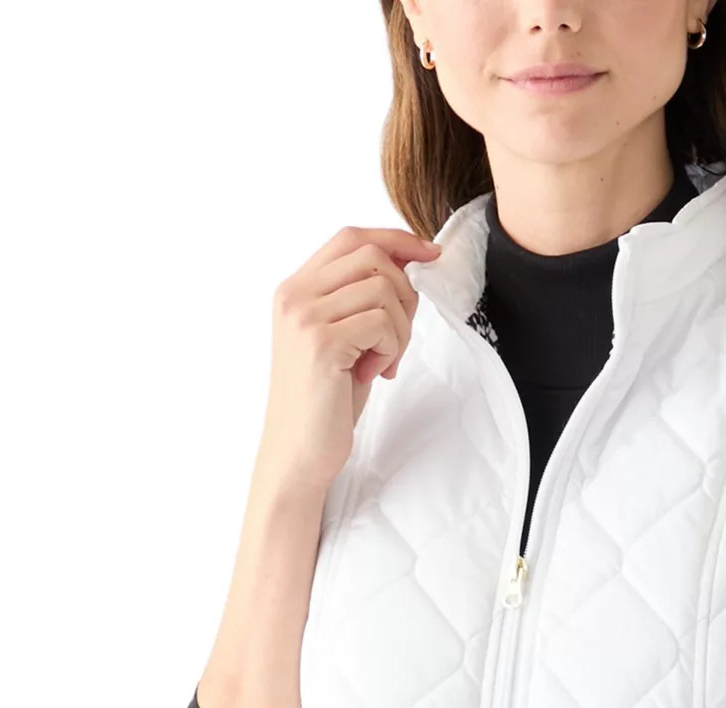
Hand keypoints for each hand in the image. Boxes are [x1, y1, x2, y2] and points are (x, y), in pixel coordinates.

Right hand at [256, 224, 443, 493]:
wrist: (298, 452)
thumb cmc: (326, 401)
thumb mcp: (343, 339)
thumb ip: (362, 300)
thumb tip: (409, 263)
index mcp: (295, 289)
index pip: (351, 238)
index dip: (396, 240)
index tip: (431, 255)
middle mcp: (295, 295)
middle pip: (372, 257)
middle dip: (404, 294)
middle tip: (399, 339)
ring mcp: (305, 317)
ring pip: (383, 289)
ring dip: (400, 329)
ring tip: (383, 363)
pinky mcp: (321, 343)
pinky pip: (382, 322)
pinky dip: (392, 349)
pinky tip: (376, 374)